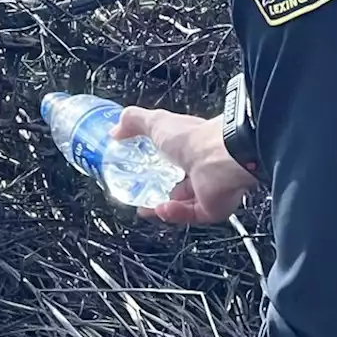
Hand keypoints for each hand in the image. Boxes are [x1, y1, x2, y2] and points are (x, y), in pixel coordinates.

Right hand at [110, 107, 258, 224]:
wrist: (220, 158)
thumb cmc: (194, 138)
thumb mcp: (156, 122)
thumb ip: (134, 121)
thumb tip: (116, 128)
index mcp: (193, 144)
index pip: (176, 155)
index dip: (159, 163)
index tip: (141, 169)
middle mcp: (204, 166)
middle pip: (182, 183)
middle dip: (161, 191)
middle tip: (142, 197)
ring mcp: (210, 188)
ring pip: (186, 203)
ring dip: (165, 206)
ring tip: (146, 209)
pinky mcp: (212, 207)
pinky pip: (191, 215)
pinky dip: (174, 214)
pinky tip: (161, 210)